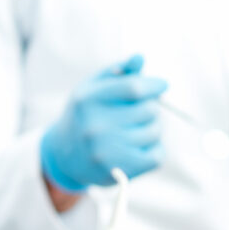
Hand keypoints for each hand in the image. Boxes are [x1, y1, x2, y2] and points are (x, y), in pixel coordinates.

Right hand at [40, 55, 167, 192]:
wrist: (66, 156)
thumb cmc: (87, 115)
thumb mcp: (94, 88)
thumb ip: (118, 72)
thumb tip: (140, 58)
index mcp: (89, 100)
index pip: (134, 88)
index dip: (154, 86)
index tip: (162, 86)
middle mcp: (96, 126)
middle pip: (150, 110)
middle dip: (151, 108)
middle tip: (140, 113)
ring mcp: (107, 151)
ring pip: (155, 132)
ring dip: (153, 129)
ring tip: (136, 130)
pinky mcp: (120, 171)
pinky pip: (157, 155)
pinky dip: (155, 150)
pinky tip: (140, 147)